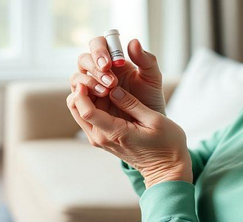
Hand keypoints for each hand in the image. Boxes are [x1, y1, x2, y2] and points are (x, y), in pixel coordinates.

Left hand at [66, 83, 191, 187]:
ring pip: (79, 111)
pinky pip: (88, 115)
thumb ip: (132, 104)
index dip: (85, 90)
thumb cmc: (166, 145)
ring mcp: (100, 138)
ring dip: (86, 94)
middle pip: (75, 108)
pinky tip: (107, 91)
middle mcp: (101, 137)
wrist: (165, 168)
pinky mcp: (103, 137)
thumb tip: (113, 89)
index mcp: (114, 133)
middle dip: (82, 88)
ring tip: (105, 81)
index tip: (96, 75)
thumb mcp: (155, 121)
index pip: (86, 110)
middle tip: (100, 74)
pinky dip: (92, 101)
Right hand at [70, 37, 165, 115]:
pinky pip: (73, 98)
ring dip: (88, 82)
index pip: (98, 44)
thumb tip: (133, 41)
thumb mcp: (152, 78)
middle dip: (94, 68)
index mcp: (112, 58)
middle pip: (84, 59)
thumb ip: (145, 59)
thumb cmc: (150, 97)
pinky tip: (94, 102)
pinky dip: (79, 97)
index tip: (110, 63)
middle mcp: (97, 70)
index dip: (99, 50)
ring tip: (107, 92)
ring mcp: (89, 87)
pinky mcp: (85, 104)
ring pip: (76, 77)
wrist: (148, 123)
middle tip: (111, 81)